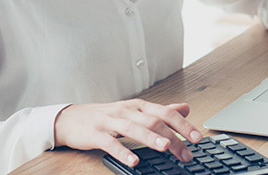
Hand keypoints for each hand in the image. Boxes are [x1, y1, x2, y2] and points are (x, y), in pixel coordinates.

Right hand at [54, 99, 202, 165]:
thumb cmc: (105, 116)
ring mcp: (110, 121)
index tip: (197, 138)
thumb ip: (160, 111)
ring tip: (165, 148)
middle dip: (172, 137)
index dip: (183, 125)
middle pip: (153, 122)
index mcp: (138, 106)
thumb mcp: (134, 111)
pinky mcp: (96, 134)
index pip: (165, 113)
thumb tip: (185, 107)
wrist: (71, 118)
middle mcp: (126, 111)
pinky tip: (133, 161)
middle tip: (186, 152)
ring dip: (151, 139)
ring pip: (134, 128)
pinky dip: (123, 152)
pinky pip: (111, 143)